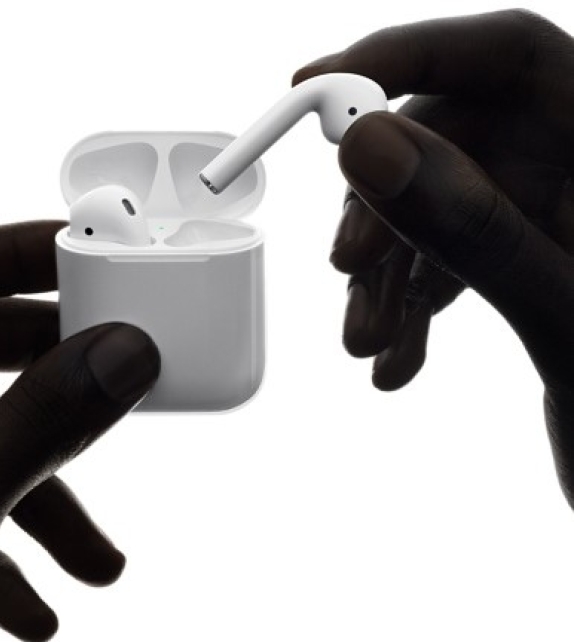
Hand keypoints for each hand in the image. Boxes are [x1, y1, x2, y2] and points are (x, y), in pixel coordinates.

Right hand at [293, 10, 573, 505]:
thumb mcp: (565, 316)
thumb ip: (476, 230)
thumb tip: (373, 148)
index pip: (509, 56)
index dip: (409, 56)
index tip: (320, 88)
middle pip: (452, 140)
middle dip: (384, 211)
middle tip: (348, 266)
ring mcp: (552, 214)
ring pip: (435, 208)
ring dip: (386, 277)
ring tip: (367, 342)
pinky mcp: (526, 258)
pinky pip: (447, 259)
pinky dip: (410, 306)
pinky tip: (398, 356)